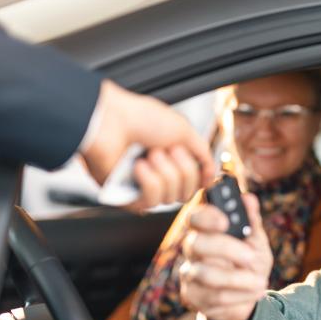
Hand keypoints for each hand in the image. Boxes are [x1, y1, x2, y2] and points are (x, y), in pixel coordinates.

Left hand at [81, 80, 214, 207]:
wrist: (109, 119)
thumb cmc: (139, 118)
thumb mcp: (184, 130)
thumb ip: (203, 154)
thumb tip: (211, 175)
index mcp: (171, 158)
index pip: (195, 183)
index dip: (198, 176)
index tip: (199, 166)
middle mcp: (158, 174)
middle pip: (187, 192)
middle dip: (181, 168)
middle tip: (165, 148)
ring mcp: (141, 186)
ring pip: (170, 198)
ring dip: (163, 172)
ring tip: (148, 154)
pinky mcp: (125, 197)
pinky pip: (150, 201)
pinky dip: (148, 180)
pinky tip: (138, 166)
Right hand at [180, 194, 272, 319]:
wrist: (249, 296)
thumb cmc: (250, 262)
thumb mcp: (256, 241)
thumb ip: (251, 221)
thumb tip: (249, 198)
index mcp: (206, 229)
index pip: (195, 217)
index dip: (206, 217)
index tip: (225, 221)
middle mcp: (192, 249)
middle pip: (196, 244)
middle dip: (227, 249)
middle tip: (251, 257)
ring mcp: (190, 273)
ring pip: (207, 275)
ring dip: (240, 279)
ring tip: (261, 281)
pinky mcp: (192, 297)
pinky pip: (215, 297)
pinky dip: (241, 296)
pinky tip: (254, 292)